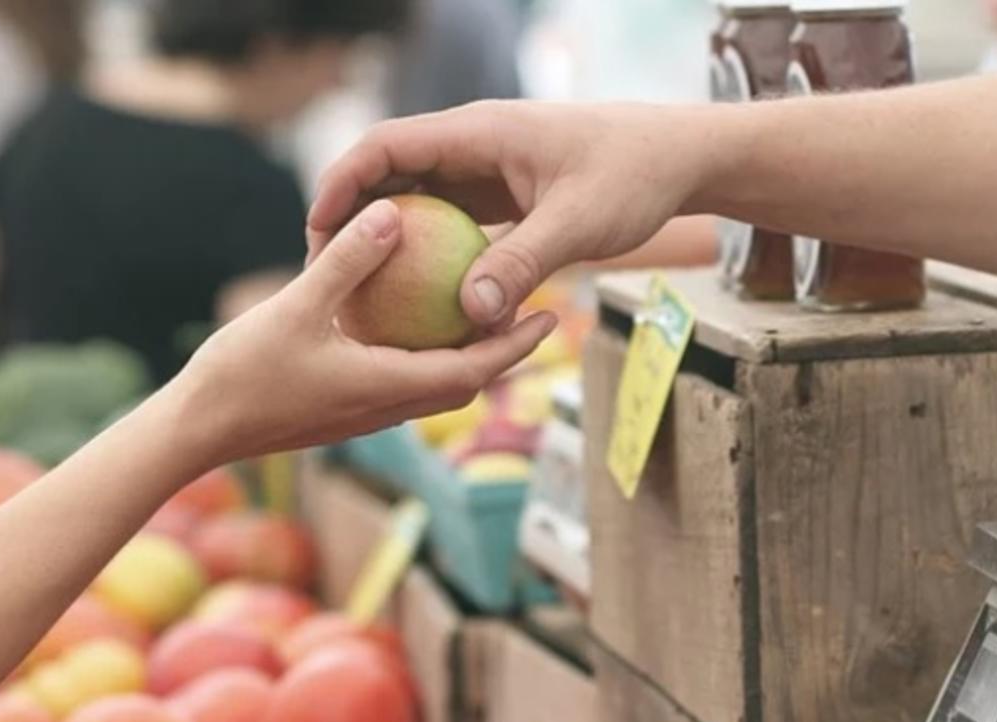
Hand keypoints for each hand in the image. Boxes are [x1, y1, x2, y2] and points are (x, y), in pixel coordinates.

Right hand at [172, 199, 557, 466]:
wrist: (196, 432)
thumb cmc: (242, 374)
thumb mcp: (296, 307)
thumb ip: (347, 262)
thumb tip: (393, 214)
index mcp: (387, 387)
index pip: (473, 370)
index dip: (516, 345)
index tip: (550, 316)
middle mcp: (385, 408)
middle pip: (465, 382)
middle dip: (505, 351)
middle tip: (536, 312)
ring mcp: (363, 413)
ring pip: (434, 386)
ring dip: (466, 356)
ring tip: (486, 314)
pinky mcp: (342, 410)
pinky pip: (400, 382)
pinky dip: (424, 357)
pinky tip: (412, 324)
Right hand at [307, 101, 710, 327]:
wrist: (679, 158)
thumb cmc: (634, 176)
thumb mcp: (579, 223)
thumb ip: (522, 264)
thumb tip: (470, 314)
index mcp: (479, 133)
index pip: (386, 146)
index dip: (342, 183)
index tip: (317, 231)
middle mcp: (474, 146)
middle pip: (390, 173)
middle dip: (351, 217)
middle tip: (324, 272)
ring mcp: (487, 170)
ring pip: (418, 199)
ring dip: (388, 239)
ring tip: (358, 291)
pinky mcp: (503, 196)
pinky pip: (450, 222)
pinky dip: (429, 254)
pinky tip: (418, 301)